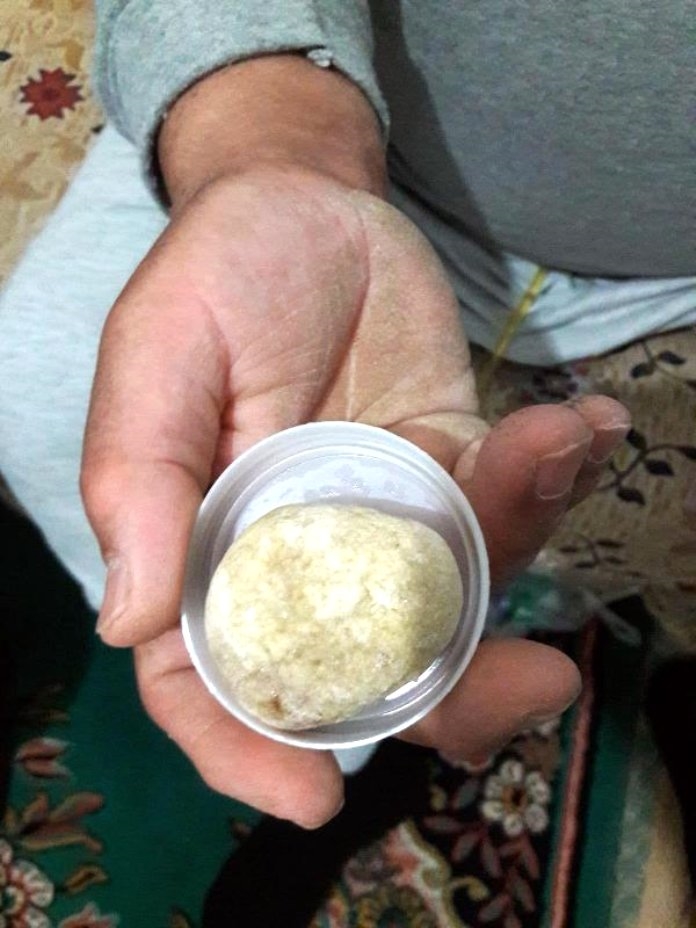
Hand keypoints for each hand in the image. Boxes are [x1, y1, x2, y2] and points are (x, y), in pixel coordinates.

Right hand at [81, 165, 628, 825]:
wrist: (306, 205)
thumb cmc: (217, 277)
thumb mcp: (158, 355)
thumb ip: (140, 478)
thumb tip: (127, 621)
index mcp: (208, 549)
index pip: (209, 678)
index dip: (245, 747)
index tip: (312, 797)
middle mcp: (300, 558)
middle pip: (363, 672)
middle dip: (450, 694)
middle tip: (534, 682)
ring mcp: (385, 522)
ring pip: (457, 600)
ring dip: (522, 546)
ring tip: (555, 445)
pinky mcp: (454, 472)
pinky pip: (508, 506)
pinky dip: (553, 474)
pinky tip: (584, 423)